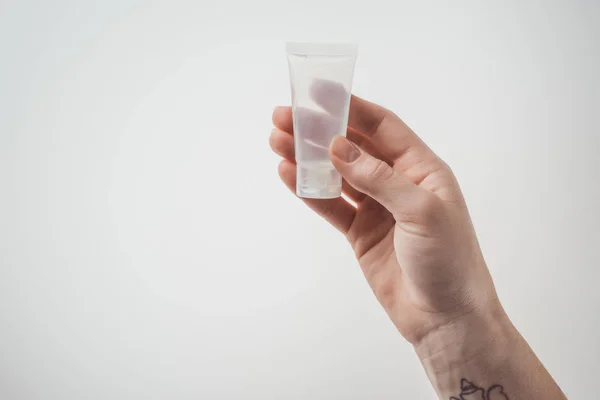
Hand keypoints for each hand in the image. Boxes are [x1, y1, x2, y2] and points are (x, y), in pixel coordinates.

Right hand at [270, 91, 501, 344]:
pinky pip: (331, 205)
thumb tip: (338, 147)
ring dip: (308, 157)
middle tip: (284, 117)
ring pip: (336, 174)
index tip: (317, 92)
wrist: (446, 318)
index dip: (350, 106)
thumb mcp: (420, 211)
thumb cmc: (449, 261)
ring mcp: (377, 208)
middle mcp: (397, 182)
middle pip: (352, 147)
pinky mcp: (361, 232)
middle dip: (319, 130)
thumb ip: (377, 177)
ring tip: (277, 141)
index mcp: (422, 168)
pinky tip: (289, 174)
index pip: (381, 126)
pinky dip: (309, 190)